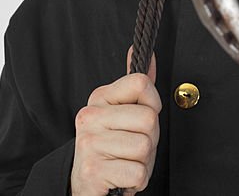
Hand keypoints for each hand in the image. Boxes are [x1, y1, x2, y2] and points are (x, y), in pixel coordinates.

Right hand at [69, 47, 161, 195]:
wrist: (84, 183)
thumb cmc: (112, 146)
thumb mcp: (123, 113)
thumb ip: (136, 86)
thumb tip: (147, 54)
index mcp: (100, 98)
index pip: (141, 82)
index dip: (153, 103)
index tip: (141, 116)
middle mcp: (90, 117)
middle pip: (149, 119)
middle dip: (150, 138)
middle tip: (132, 146)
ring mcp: (89, 143)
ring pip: (145, 147)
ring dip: (143, 161)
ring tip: (126, 161)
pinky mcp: (93, 171)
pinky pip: (138, 172)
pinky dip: (137, 180)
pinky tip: (121, 176)